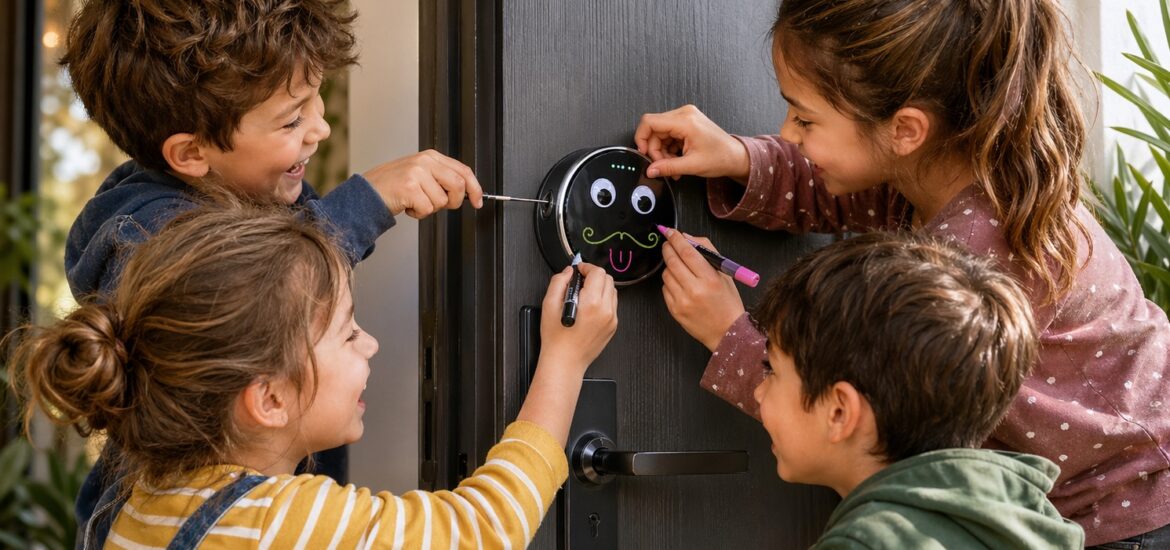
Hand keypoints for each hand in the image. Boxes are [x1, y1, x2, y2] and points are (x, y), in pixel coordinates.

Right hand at [362, 149, 483, 217]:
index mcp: (431, 156)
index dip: (475, 188)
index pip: (463, 170)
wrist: (367, 193)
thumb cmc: (394, 186)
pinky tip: (407, 205)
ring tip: (414, 201)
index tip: (478, 201)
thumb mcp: (421, 175)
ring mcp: (416, 173)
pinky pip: (427, 209)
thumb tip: (467, 192)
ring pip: (442, 201)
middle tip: (438, 204)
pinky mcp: (409, 187)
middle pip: (458, 185)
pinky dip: (418, 214)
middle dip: (454, 202)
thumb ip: (442, 178)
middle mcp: (425, 161)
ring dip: (429, 208)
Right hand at [517, 263, 617, 444]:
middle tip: (580, 281)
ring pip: (612, 291)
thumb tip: (568, 272)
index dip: (587, 267)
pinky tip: (589, 307)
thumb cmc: (556, 339)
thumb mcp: (549, 305)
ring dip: (600, 287)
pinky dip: (603, 300)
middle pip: (608, 279)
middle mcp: (605, 310)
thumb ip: (559, 283)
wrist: (565, 362)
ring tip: (584, 294)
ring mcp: (611, 319)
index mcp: (592, 303)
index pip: (598, 273)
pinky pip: (612, 305)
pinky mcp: (612, 326)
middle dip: (594, 276)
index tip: (578, 270)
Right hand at [634, 105, 749, 180]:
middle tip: (663, 165)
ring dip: (662, 151)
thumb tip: (651, 170)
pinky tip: (677, 159)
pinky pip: (668, 134)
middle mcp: (684, 114)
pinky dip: (668, 149)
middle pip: (654, 130)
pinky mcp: (686, 123)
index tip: (643, 152)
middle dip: (655, 150)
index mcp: (685, 121)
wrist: (736, 156)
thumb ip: (667, 167)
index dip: (641, 137)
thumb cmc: (721, 157)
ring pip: (660, 134)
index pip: (650, 121)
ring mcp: (685, 117)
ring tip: (673, 165)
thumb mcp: (692, 165)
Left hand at [660, 228, 744, 351]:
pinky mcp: (674, 310)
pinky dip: (670, 282)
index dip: (676, 239)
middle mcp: (694, 290)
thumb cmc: (728, 302)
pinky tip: (681, 284)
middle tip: (668, 244)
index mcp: (710, 279)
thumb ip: (707, 252)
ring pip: (666, 274)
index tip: (670, 232)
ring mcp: (682, 301)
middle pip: (672, 261)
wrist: (727, 332)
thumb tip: (687, 238)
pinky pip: (665, 288)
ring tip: (680, 268)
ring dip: (670, 266)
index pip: (687, 252)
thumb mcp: (725, 274)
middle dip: (668, 248)